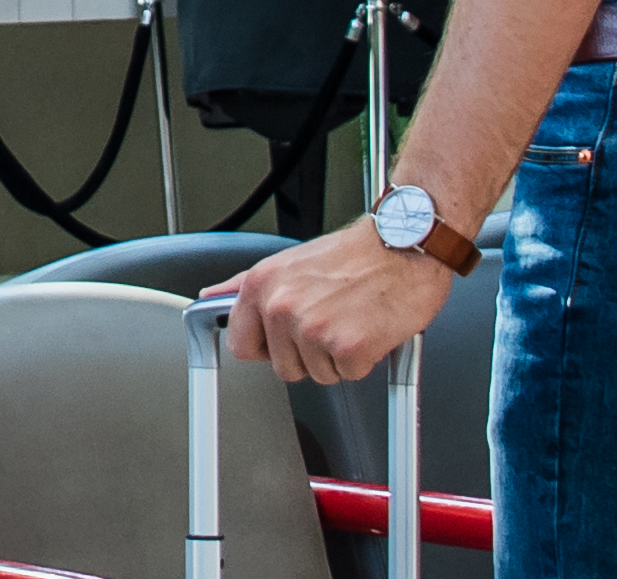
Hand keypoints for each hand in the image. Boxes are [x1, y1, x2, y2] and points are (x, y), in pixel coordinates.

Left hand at [225, 219, 457, 386]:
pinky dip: (364, 359)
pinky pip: (349, 375)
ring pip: (318, 374)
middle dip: (309, 354)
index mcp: (263, 285)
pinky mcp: (347, 347)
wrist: (405, 241)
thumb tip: (211, 297)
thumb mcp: (289, 261)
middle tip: (332, 320)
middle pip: (283, 367)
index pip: (241, 344)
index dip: (267, 348)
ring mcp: (312, 328)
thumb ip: (246, 285)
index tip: (284, 340)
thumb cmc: (356, 253)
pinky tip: (369, 328)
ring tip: (352, 319)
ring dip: (338, 357)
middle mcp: (282, 306)